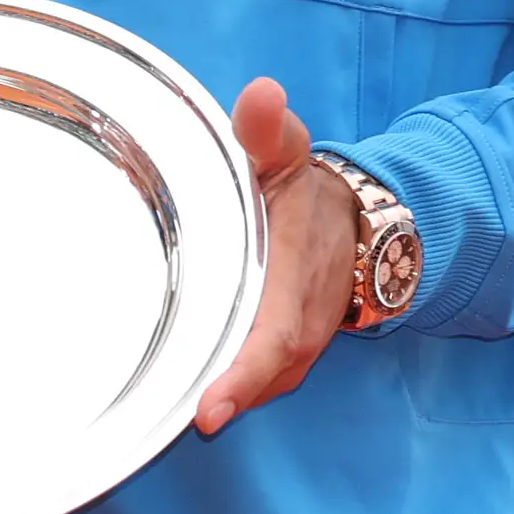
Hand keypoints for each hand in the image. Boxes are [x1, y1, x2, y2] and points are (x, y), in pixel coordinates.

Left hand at [193, 76, 359, 435]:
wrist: (359, 221)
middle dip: (216, 401)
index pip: (270, 342)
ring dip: (216, 396)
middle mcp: (298, 326)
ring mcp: (296, 346)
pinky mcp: (285, 353)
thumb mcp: (285, 152)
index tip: (209, 412)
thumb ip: (266, 129)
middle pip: (256, 379)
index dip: (241, 378)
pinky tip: (180, 391)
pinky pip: (256, 379)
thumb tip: (262, 94)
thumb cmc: (304, 188)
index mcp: (295, 283)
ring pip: (255, 385)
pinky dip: (226, 388)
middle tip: (158, 420)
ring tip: (154, 411)